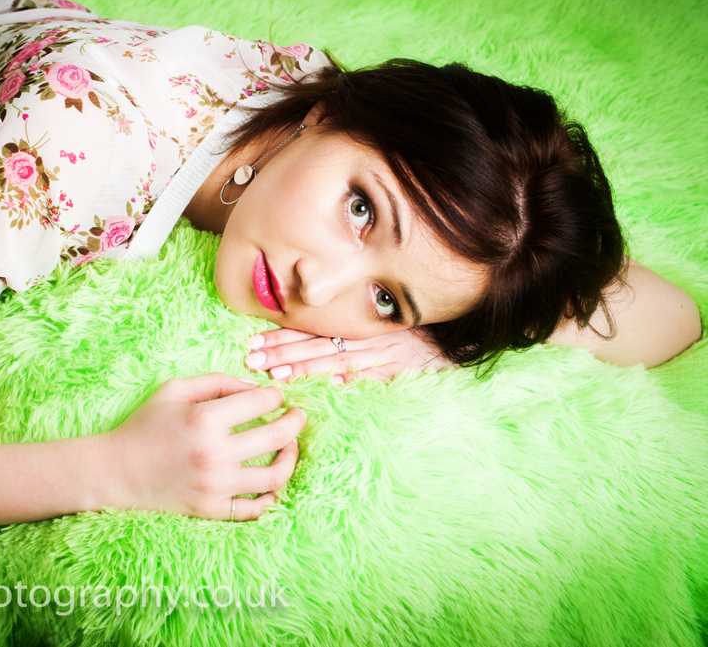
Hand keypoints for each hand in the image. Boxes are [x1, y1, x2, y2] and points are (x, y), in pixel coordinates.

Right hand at [91, 374, 304, 520]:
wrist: (115, 471)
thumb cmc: (145, 426)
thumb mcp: (175, 390)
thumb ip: (218, 382)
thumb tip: (256, 388)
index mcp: (204, 419)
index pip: (261, 402)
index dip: (275, 396)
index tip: (276, 396)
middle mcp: (213, 453)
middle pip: (276, 437)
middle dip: (295, 422)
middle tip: (298, 416)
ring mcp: (215, 486)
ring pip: (274, 476)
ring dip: (290, 459)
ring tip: (289, 447)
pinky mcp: (212, 510)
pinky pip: (255, 509)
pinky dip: (272, 497)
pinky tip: (273, 482)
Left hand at [243, 327, 452, 382]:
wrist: (459, 346)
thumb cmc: (412, 341)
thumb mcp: (377, 334)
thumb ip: (345, 340)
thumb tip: (309, 358)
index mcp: (358, 325)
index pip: (313, 328)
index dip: (281, 335)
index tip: (252, 343)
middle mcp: (368, 335)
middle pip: (319, 342)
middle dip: (283, 351)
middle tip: (251, 361)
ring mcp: (388, 352)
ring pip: (341, 357)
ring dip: (309, 366)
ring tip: (278, 375)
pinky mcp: (407, 368)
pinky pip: (380, 374)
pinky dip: (358, 378)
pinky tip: (335, 384)